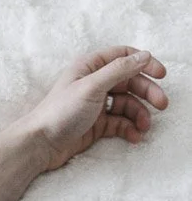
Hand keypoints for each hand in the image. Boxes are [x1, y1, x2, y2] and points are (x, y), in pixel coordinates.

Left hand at [20, 47, 167, 170]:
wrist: (40, 145)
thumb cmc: (60, 112)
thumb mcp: (92, 86)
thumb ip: (119, 70)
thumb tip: (144, 55)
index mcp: (91, 67)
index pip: (124, 57)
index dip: (144, 63)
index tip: (160, 74)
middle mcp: (94, 83)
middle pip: (129, 82)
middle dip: (146, 92)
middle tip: (162, 104)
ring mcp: (95, 105)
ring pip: (126, 105)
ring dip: (138, 114)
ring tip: (145, 127)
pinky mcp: (95, 126)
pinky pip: (118, 123)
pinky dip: (128, 128)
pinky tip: (135, 136)